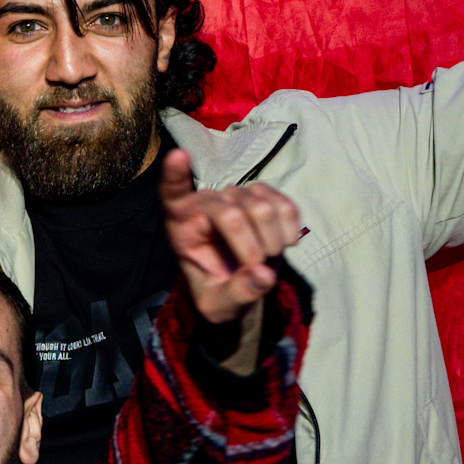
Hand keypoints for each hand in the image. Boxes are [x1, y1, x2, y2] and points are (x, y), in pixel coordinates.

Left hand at [160, 148, 303, 327]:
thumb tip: (262, 276)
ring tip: (268, 259)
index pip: (173, 193)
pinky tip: (288, 243)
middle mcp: (206, 202)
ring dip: (272, 241)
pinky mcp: (262, 194)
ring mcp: (235, 194)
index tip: (178, 156)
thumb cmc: (219, 292)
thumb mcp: (219, 306)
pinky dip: (290, 226)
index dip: (175, 175)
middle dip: (250, 247)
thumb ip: (237, 293)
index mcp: (181, 225)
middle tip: (257, 270)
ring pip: (261, 206)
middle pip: (230, 211)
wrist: (242, 284)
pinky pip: (283, 203)